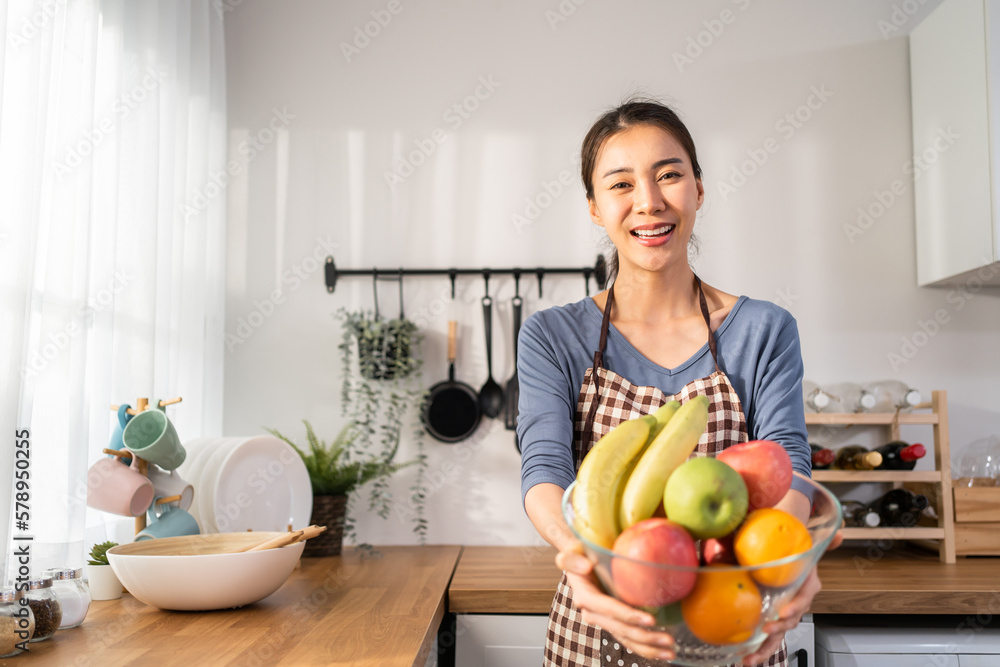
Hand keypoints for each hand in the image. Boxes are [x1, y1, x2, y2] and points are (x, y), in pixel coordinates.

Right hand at [556, 543, 677, 661]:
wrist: (580, 561)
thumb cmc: (579, 554)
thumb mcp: (571, 551)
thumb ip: (571, 558)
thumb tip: (586, 566)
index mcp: (585, 596)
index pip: (608, 609)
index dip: (628, 616)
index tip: (650, 620)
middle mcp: (593, 612)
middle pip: (620, 629)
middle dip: (644, 637)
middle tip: (668, 639)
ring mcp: (604, 620)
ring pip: (626, 638)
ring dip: (648, 647)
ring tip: (670, 651)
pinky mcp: (613, 622)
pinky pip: (629, 638)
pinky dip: (646, 647)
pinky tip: (663, 650)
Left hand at [741, 528, 843, 665]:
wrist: (785, 556)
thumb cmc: (795, 551)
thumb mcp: (805, 542)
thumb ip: (820, 539)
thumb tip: (840, 533)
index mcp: (806, 586)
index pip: (804, 598)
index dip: (796, 607)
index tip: (783, 612)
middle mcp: (796, 603)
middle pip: (790, 621)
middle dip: (778, 631)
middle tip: (766, 631)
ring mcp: (783, 614)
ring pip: (777, 636)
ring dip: (764, 651)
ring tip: (748, 660)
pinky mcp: (771, 619)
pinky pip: (765, 638)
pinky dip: (756, 650)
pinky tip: (742, 659)